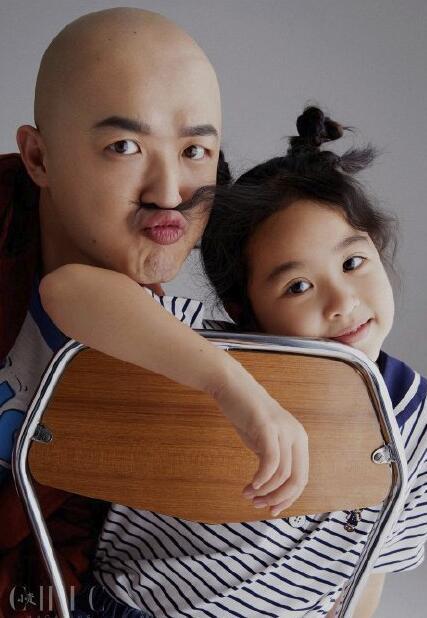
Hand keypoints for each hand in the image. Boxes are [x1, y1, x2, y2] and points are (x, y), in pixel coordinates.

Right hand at [213, 362, 308, 517]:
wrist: (233, 388)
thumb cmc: (247, 415)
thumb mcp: (265, 441)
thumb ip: (273, 461)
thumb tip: (272, 491)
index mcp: (300, 440)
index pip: (301, 479)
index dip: (288, 499)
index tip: (271, 510)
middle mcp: (297, 435)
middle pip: (296, 480)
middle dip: (278, 499)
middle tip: (258, 505)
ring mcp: (283, 430)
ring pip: (282, 474)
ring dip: (265, 491)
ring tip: (248, 494)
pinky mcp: (267, 427)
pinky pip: (271, 461)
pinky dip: (262, 478)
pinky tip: (252, 485)